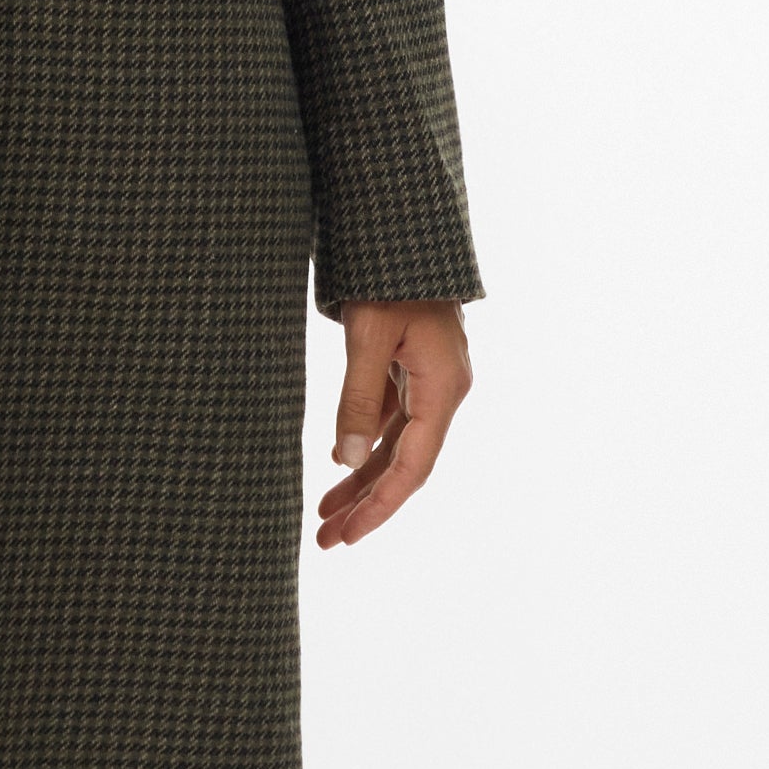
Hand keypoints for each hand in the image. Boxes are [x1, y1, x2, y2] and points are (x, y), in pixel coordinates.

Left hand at [315, 296, 470, 549]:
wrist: (407, 227)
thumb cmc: (389, 277)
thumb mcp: (367, 335)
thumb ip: (358, 399)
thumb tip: (343, 460)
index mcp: (443, 388)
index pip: (413, 466)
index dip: (381, 506)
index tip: (349, 536)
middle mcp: (444, 391)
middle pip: (406, 465)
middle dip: (367, 505)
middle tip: (326, 541)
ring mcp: (430, 381)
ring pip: (396, 447)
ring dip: (362, 481)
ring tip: (324, 517)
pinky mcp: (413, 369)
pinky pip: (391, 422)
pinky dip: (365, 447)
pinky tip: (339, 468)